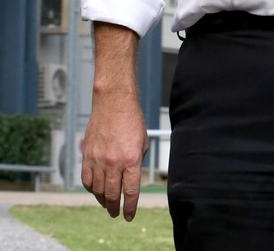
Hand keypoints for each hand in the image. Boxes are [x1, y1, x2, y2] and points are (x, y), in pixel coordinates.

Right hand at [81, 92, 148, 220]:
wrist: (114, 101)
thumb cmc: (132, 119)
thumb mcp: (143, 141)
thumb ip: (137, 161)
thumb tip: (130, 177)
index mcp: (131, 160)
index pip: (130, 192)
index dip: (129, 207)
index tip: (128, 216)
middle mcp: (114, 162)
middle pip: (111, 194)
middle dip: (114, 207)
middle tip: (115, 213)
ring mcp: (98, 159)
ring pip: (97, 189)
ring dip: (102, 199)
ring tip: (106, 203)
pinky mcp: (87, 154)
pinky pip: (86, 178)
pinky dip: (90, 188)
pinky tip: (95, 189)